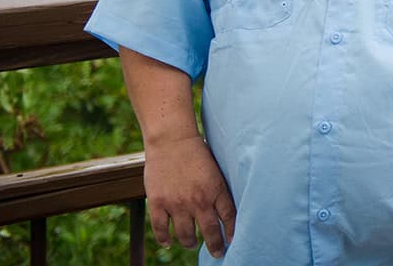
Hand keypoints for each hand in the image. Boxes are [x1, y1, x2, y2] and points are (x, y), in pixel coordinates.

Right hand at [142, 134, 234, 255]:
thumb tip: (226, 209)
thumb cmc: (196, 152)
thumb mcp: (216, 169)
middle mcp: (199, 200)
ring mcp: (177, 203)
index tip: (233, 242)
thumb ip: (218, 189)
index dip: (232, 232)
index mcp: (216, 189)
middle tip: (217, 253)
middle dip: (215, 246)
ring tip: (191, 244)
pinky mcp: (158, 203)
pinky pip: (161, 229)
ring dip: (190, 243)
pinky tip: (168, 242)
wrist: (172, 139)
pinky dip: (165, 239)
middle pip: (210, 231)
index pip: (229, 217)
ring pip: (185, 235)